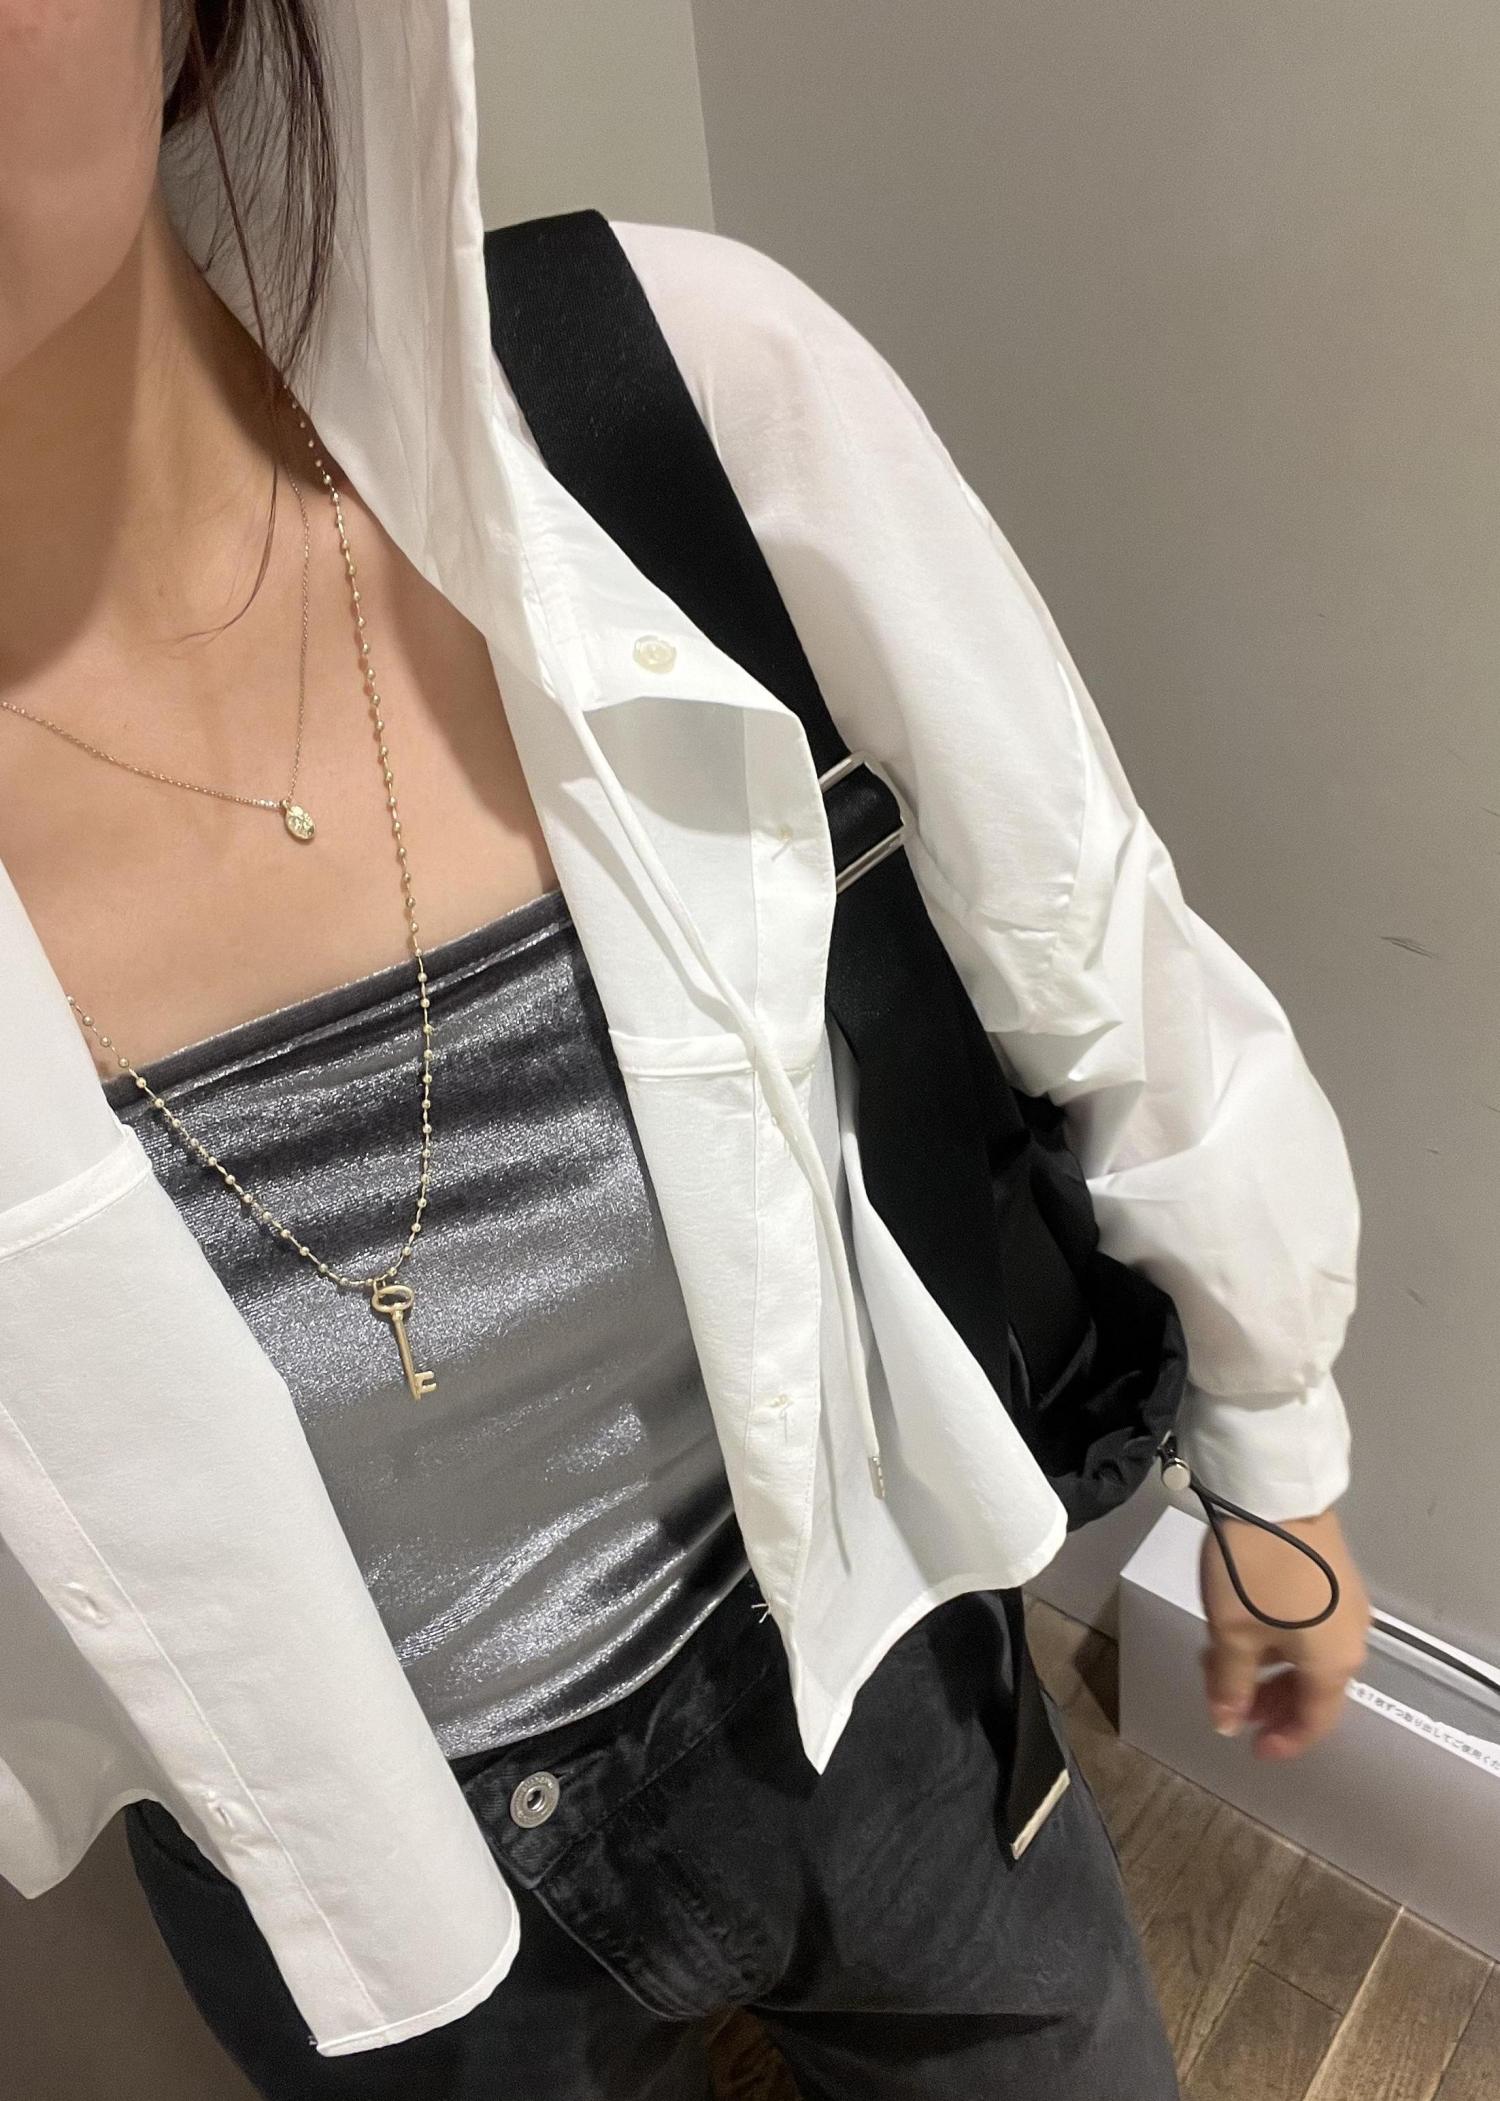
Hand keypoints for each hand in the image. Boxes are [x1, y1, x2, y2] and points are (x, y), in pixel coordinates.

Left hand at [1198, 1507, 1370, 1759]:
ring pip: (1308, 1656)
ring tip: (1222, 1665)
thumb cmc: (1252, 1573)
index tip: (1250, 1748)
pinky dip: (1278, 1642)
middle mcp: (1351, 1640)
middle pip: (1313, 1689)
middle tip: (1229, 1704)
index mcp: (1333, 1664)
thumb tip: (1228, 1725)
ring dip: (1269, 1670)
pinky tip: (1243, 1631)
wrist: (1274, 1494)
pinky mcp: (1334, 1578)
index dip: (1284, 1741)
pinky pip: (1309, 1627)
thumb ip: (1230, 1684)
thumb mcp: (1231, 1632)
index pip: (1315, 1721)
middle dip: (1270, 1703)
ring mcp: (1347, 1606)